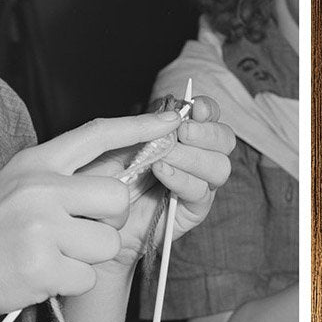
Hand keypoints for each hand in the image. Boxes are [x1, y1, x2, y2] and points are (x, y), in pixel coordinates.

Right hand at [0, 112, 198, 321]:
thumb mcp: (13, 189)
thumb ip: (59, 180)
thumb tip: (119, 174)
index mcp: (33, 163)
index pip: (96, 134)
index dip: (139, 126)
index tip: (172, 120)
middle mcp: (38, 188)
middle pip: (116, 196)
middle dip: (108, 220)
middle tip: (76, 234)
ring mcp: (40, 226)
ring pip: (108, 242)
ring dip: (86, 258)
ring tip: (48, 258)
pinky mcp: (42, 266)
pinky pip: (88, 277)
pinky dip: (70, 284)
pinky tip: (38, 278)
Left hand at [78, 95, 234, 268]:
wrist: (97, 213)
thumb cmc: (103, 175)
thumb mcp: (117, 141)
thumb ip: (145, 126)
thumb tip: (173, 115)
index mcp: (180, 135)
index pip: (209, 117)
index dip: (207, 109)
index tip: (195, 108)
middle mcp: (194, 157)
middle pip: (225, 140)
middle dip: (206, 133)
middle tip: (182, 132)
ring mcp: (196, 184)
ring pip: (219, 166)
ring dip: (192, 157)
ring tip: (163, 157)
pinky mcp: (192, 210)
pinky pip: (200, 192)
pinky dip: (182, 179)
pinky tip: (161, 172)